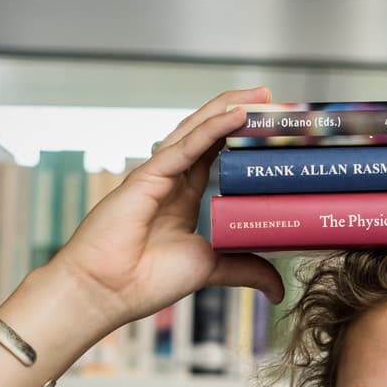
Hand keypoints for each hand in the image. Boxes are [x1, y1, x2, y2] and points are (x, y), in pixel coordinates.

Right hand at [46, 87, 284, 332]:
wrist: (107, 292)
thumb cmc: (146, 281)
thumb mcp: (210, 268)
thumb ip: (244, 268)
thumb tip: (279, 289)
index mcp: (183, 196)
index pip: (218, 153)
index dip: (243, 136)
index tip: (275, 127)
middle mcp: (171, 179)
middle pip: (210, 133)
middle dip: (241, 112)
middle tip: (275, 99)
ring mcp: (158, 174)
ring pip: (198, 130)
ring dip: (230, 108)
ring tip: (262, 94)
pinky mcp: (147, 177)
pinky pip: (185, 147)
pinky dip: (212, 128)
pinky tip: (237, 114)